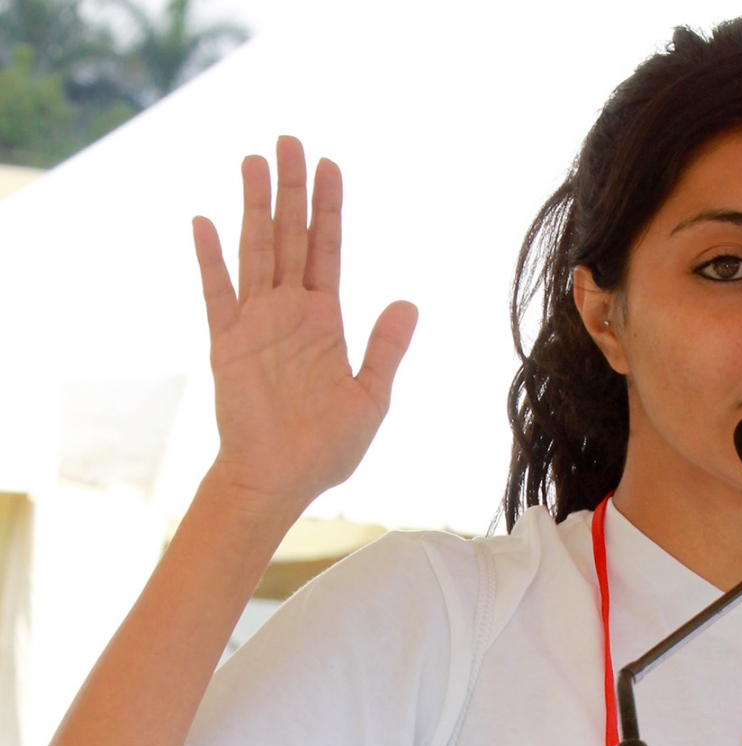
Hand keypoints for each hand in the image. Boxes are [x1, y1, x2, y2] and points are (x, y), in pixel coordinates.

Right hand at [192, 136, 417, 511]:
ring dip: (255, 207)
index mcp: (325, 321)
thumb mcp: (371, 396)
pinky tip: (205, 222)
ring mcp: (256, 324)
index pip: (328, 251)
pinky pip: (217, 294)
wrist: (282, 480)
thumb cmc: (327, 447)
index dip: (329, 209)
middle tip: (288, 141)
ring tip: (253, 162)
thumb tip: (408, 303)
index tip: (329, 165)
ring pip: (257, 251)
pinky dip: (210, 259)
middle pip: (291, 237)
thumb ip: (386, 348)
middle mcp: (289, 313)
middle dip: (292, 190)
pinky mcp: (226, 344)